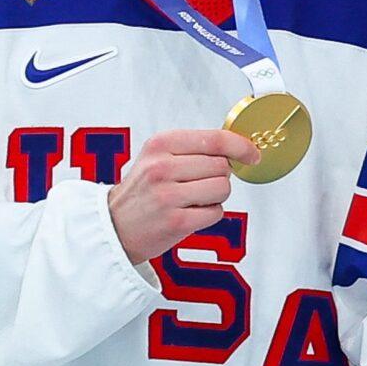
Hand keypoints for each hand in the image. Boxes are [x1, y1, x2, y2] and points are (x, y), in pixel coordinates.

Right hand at [107, 129, 259, 264]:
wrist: (114, 226)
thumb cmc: (140, 192)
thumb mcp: (155, 157)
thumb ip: (191, 148)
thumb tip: (234, 148)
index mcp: (159, 145)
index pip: (214, 139)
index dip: (240, 146)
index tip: (252, 153)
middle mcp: (162, 168)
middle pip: (222, 165)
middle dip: (219, 175)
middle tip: (199, 183)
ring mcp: (169, 196)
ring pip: (223, 188)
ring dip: (216, 195)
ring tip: (194, 199)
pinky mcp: (177, 222)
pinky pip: (216, 212)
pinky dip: (210, 214)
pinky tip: (191, 213)